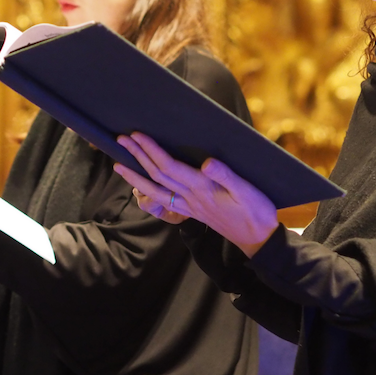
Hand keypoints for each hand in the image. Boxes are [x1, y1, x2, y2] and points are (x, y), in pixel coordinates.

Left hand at [114, 132, 278, 256]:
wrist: (257, 239)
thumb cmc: (255, 212)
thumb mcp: (248, 192)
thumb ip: (227, 176)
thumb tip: (207, 162)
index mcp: (202, 188)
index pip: (170, 166)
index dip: (152, 150)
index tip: (138, 135)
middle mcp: (190, 197)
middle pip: (157, 174)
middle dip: (138, 156)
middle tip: (120, 139)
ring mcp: (187, 206)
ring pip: (154, 189)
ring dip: (135, 176)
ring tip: (118, 165)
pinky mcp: (190, 211)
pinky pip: (162, 199)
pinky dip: (147, 190)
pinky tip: (139, 185)